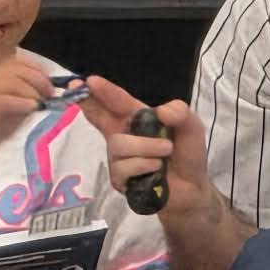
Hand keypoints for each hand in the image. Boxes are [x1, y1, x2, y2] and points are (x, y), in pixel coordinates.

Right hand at [0, 53, 54, 157]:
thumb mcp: (19, 105)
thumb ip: (32, 94)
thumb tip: (51, 88)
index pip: (18, 61)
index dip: (37, 68)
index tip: (50, 81)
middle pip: (17, 69)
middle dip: (39, 80)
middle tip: (49, 94)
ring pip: (13, 82)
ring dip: (32, 91)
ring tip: (40, 103)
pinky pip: (5, 99)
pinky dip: (22, 102)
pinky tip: (32, 107)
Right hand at [82, 77, 211, 219]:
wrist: (192, 188)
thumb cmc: (187, 154)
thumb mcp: (191, 127)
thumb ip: (180, 113)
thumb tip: (160, 112)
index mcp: (138, 118)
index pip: (116, 101)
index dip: (102, 91)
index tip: (88, 81)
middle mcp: (124, 134)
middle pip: (99, 117)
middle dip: (89, 104)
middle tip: (77, 94)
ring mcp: (119, 157)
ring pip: (119, 145)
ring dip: (145, 146)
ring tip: (166, 151)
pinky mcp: (119, 179)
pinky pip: (123, 168)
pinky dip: (143, 165)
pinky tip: (156, 169)